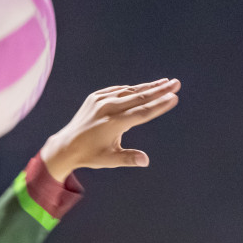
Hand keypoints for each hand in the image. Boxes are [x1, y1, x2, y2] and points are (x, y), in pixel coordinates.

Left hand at [39, 78, 180, 181]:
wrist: (66, 145)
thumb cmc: (90, 155)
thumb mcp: (109, 160)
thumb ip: (128, 158)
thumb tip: (145, 161)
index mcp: (113, 124)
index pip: (142, 112)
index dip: (159, 105)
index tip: (173, 97)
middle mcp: (107, 108)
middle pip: (139, 97)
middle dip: (159, 90)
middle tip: (176, 83)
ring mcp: (101, 100)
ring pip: (129, 91)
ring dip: (148, 87)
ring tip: (165, 82)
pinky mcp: (96, 97)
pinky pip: (118, 91)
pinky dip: (132, 90)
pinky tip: (144, 88)